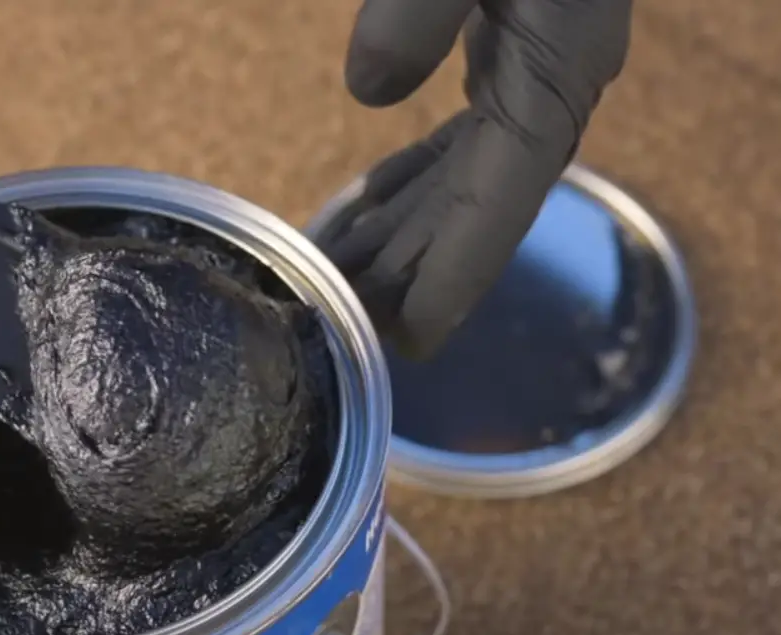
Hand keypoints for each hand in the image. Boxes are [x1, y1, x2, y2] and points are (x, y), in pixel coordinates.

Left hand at [322, 0, 632, 357]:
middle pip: (478, 209)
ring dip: (402, 229)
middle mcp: (556, 88)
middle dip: (412, 270)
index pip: (500, 205)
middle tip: (342, 315)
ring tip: (337, 272)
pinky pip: (464, 140)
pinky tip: (373, 207)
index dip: (454, 280)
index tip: (411, 341)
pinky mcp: (517, 48)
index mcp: (557, 72)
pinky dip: (415, 179)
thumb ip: (421, 13)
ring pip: (467, 178)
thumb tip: (368, 91)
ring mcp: (539, 69)